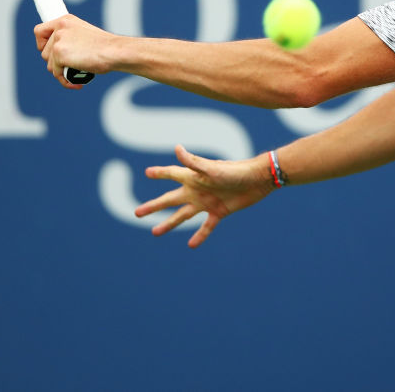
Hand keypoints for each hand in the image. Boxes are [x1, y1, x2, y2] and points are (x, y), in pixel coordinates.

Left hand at [34, 15, 110, 88]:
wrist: (115, 51)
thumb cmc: (106, 47)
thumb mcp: (84, 35)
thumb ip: (70, 39)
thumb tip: (59, 55)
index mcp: (65, 21)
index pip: (39, 31)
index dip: (42, 44)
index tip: (51, 53)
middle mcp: (59, 28)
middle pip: (44, 52)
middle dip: (56, 63)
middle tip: (70, 68)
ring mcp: (58, 41)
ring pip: (50, 64)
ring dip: (61, 72)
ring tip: (77, 74)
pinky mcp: (59, 54)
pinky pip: (57, 73)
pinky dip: (66, 80)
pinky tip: (78, 81)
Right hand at [135, 145, 275, 247]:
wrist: (258, 179)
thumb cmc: (235, 171)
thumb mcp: (212, 169)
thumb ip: (193, 162)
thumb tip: (176, 148)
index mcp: (193, 177)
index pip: (171, 174)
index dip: (159, 173)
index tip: (146, 173)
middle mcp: (196, 190)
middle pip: (170, 199)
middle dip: (154, 206)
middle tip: (137, 212)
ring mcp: (206, 202)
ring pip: (182, 215)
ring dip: (168, 223)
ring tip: (154, 232)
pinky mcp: (219, 211)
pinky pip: (206, 226)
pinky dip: (199, 235)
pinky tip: (191, 245)